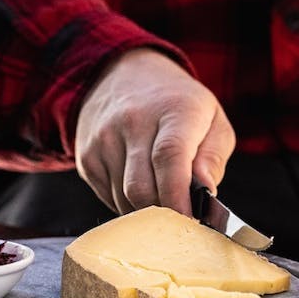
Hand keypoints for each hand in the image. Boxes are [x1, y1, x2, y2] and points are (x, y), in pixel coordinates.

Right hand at [75, 48, 233, 215]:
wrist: (122, 75)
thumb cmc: (176, 105)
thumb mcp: (211, 120)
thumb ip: (212, 158)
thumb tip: (204, 194)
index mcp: (174, 110)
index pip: (169, 156)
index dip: (178, 195)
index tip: (190, 221)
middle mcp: (133, 122)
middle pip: (142, 187)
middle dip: (164, 213)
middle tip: (181, 220)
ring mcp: (104, 139)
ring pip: (123, 198)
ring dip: (146, 212)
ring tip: (162, 200)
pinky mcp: (87, 156)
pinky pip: (107, 197)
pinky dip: (127, 205)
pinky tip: (140, 190)